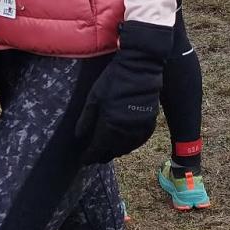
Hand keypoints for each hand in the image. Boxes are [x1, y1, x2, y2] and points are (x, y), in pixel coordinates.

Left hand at [75, 21, 171, 164]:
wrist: (140, 69)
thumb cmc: (113, 80)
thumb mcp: (93, 97)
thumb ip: (86, 119)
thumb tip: (80, 137)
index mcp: (109, 126)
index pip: (97, 149)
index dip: (89, 157)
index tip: (84, 160)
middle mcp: (125, 132)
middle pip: (112, 152)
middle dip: (102, 155)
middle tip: (95, 156)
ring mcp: (139, 129)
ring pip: (126, 149)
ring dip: (116, 152)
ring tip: (108, 152)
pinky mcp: (150, 124)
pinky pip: (138, 142)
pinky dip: (130, 145)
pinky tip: (125, 144)